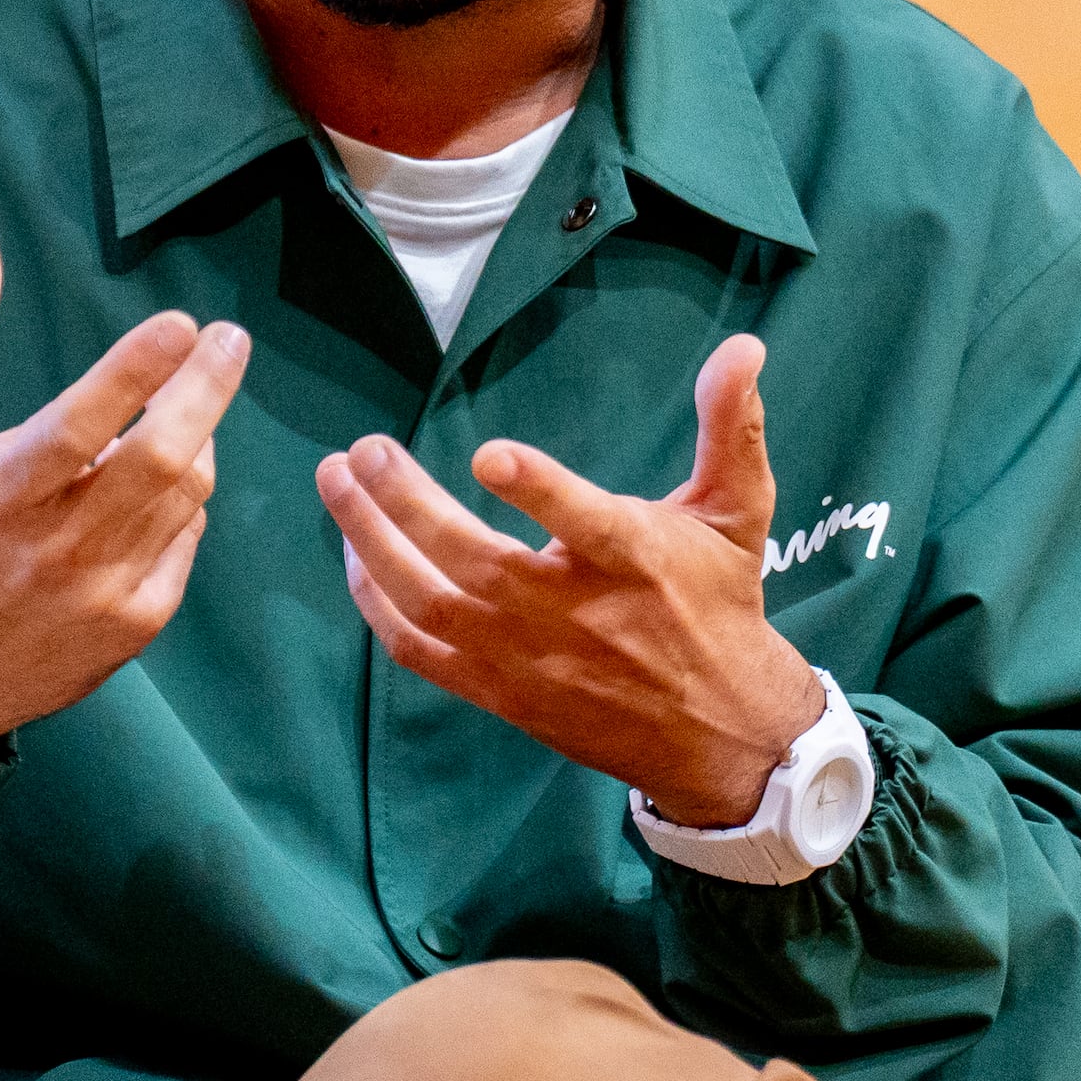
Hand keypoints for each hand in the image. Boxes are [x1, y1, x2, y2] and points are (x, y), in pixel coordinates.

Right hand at [0, 206, 255, 749]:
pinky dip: (182, 503)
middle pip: (163, 459)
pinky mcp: (132, 627)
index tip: (183, 323)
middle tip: (228, 341)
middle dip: (207, 391)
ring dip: (194, 442)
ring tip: (180, 413)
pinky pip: (185, 543)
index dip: (140, 370)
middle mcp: (58, 545)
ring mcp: (103, 592)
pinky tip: (158, 488)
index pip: (86, 423)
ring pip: (184, 496)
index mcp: (2, 491)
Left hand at [315, 332, 828, 824]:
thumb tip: (744, 347)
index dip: (538, 491)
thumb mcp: (738, 513)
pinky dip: (376, 603)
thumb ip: (731, 428)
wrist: (718, 732)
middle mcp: (571, 613)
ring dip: (370, 541)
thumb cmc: (719, 604)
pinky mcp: (498, 692)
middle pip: (472, 561)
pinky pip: (417, 651)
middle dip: (406, 503)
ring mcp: (525, 658)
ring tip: (336, 481)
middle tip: (365, 449)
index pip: (583, 522)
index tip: (488, 453)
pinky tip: (352, 554)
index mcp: (634, 560)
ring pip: (429, 602)